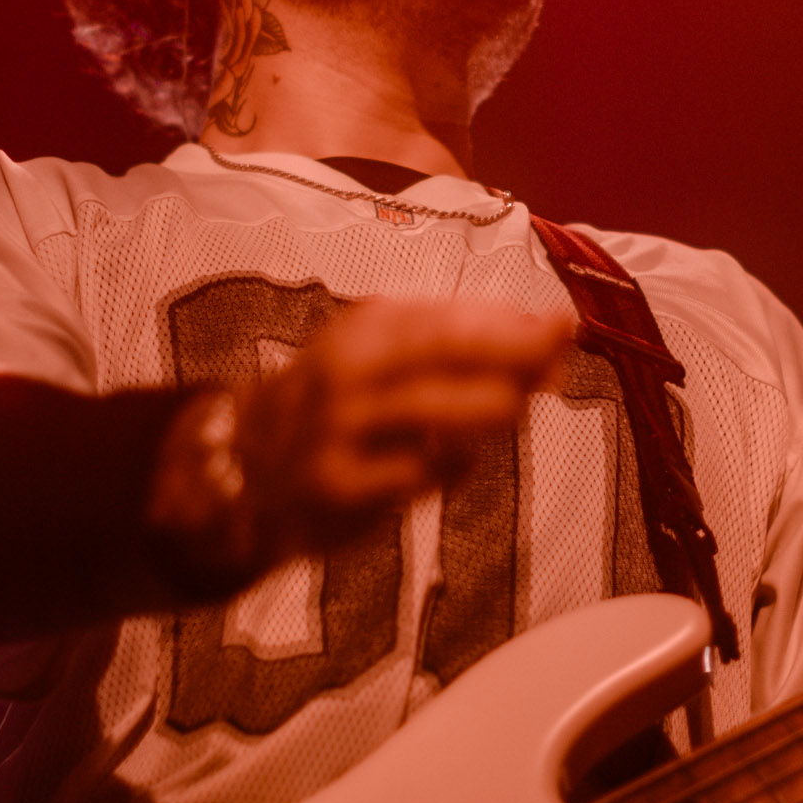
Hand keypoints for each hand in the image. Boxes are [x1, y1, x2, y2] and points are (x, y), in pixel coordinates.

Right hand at [148, 298, 568, 575]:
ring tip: (516, 408)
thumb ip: (455, 346)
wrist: (238, 467)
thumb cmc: (335, 406)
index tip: (564, 326)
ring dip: (489, 409)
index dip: (513, 323)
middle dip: (513, 355)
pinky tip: (459, 460)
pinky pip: (414, 475)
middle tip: (558, 363)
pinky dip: (448, 467)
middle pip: (446, 352)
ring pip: (435, 411)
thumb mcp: (380, 357)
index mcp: (363, 330)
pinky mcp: (338, 484)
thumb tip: (546, 337)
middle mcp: (349, 369)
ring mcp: (341, 427)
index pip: (450, 318)